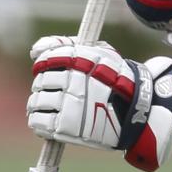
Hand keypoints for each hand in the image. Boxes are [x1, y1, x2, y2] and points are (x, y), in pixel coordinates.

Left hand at [26, 35, 171, 171]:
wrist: (137, 111)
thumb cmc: (115, 80)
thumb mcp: (100, 54)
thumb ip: (67, 46)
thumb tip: (35, 50)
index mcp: (82, 59)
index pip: (49, 57)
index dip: (44, 64)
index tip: (47, 69)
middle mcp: (74, 79)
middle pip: (41, 80)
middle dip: (44, 85)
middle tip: (54, 91)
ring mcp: (69, 103)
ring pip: (36, 102)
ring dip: (40, 105)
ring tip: (52, 107)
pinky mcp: (66, 126)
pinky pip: (38, 121)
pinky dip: (40, 122)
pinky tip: (50, 120)